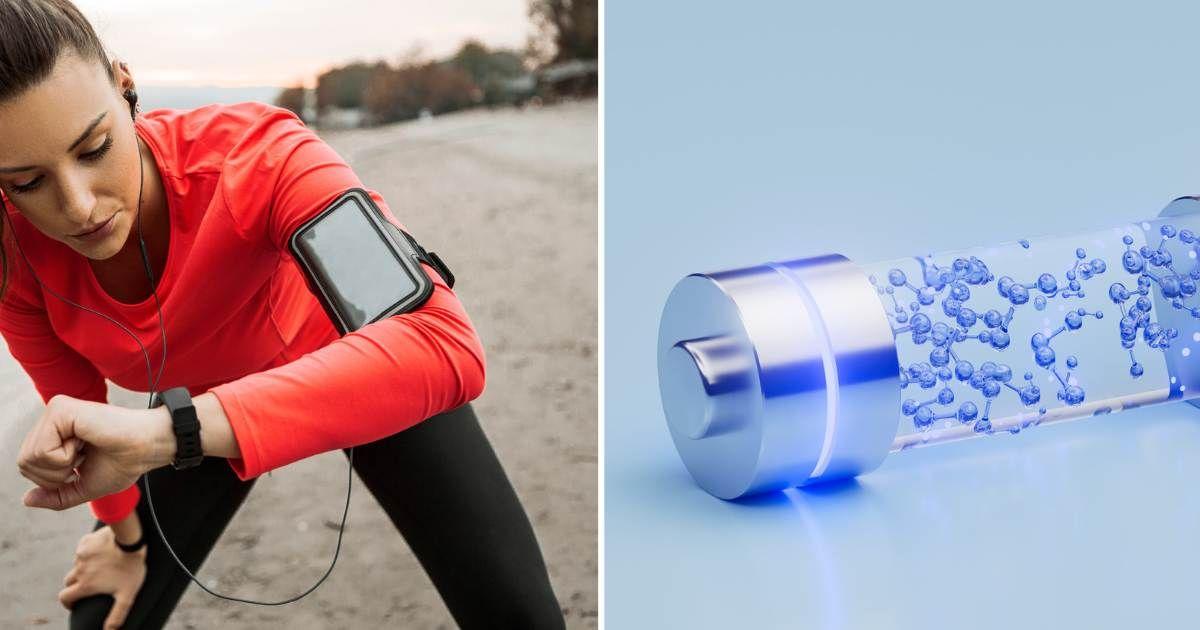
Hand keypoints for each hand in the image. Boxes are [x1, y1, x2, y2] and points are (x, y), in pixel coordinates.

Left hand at [17, 395, 163, 510]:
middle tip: (84, 459)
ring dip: (62, 466)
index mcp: (55, 433)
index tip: (83, 464)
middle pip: (24, 463)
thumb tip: (26, 500)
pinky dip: (64, 458)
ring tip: (86, 450)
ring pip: (30, 457)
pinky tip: (85, 443)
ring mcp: (55, 410)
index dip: (54, 479)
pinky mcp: (60, 409)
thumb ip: (56, 495)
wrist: (147, 448)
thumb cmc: (124, 462)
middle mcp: (51, 418)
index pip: (28, 465)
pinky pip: (42, 450)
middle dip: (55, 475)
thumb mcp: (84, 486)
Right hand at [59, 525, 146, 628]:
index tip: (74, 604)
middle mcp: (79, 570)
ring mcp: (81, 554)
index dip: (67, 602)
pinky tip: (102, 551)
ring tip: (100, 567)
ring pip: (77, 564)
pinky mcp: (86, 541)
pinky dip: (89, 552)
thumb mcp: (127, 594)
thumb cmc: (131, 567)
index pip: (65, 597)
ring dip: (84, 567)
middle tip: (88, 585)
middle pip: (69, 581)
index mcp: (86, 584)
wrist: (131, 538)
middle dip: (75, 585)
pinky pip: (83, 549)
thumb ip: (117, 615)